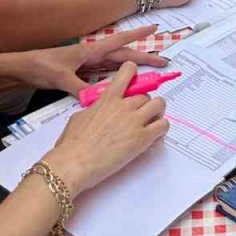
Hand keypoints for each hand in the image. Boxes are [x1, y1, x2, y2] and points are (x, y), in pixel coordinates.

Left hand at [14, 26, 168, 94]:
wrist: (22, 68)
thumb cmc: (40, 67)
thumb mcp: (60, 78)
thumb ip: (79, 88)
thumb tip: (96, 99)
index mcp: (90, 51)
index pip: (119, 42)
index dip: (137, 35)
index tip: (155, 28)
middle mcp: (92, 54)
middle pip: (123, 55)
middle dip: (144, 57)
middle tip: (164, 61)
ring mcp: (88, 63)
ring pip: (117, 64)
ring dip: (133, 66)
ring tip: (151, 71)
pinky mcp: (83, 71)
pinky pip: (106, 72)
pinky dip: (119, 76)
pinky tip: (126, 82)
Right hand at [45, 62, 169, 194]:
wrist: (74, 163)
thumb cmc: (72, 145)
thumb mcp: (79, 117)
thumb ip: (95, 110)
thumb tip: (98, 112)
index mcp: (108, 98)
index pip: (127, 73)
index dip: (133, 72)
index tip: (134, 76)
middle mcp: (124, 106)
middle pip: (146, 94)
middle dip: (145, 102)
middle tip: (140, 112)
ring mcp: (135, 121)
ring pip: (159, 104)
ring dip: (157, 111)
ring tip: (152, 121)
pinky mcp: (142, 139)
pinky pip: (163, 126)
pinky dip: (162, 128)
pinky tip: (154, 136)